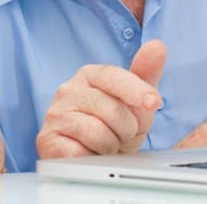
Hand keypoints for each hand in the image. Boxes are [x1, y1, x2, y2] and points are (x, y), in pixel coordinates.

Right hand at [36, 39, 167, 158]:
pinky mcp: (48, 140)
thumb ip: (146, 74)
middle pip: (111, 109)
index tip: (154, 102)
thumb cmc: (114, 129)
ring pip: (98, 133)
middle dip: (127, 129)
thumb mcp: (136, 104)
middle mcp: (68, 90)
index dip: (136, 90)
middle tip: (121, 134)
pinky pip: (81, 152)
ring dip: (111, 147)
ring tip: (106, 146)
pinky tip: (90, 154)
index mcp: (89, 75)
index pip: (113, 75)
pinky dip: (93, 158)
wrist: (93, 161)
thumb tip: (158, 45)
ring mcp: (55, 115)